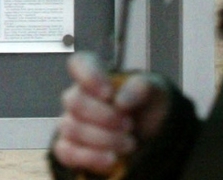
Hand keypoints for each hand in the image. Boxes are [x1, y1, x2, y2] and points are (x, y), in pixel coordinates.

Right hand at [52, 52, 169, 173]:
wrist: (152, 137)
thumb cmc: (148, 107)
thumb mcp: (155, 92)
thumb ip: (140, 87)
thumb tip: (120, 101)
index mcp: (96, 75)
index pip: (79, 63)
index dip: (89, 76)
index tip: (109, 94)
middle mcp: (78, 97)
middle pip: (74, 101)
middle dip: (104, 116)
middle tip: (129, 125)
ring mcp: (71, 123)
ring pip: (71, 128)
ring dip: (104, 139)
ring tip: (129, 144)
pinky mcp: (70, 149)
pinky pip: (67, 153)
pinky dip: (90, 157)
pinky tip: (111, 159)